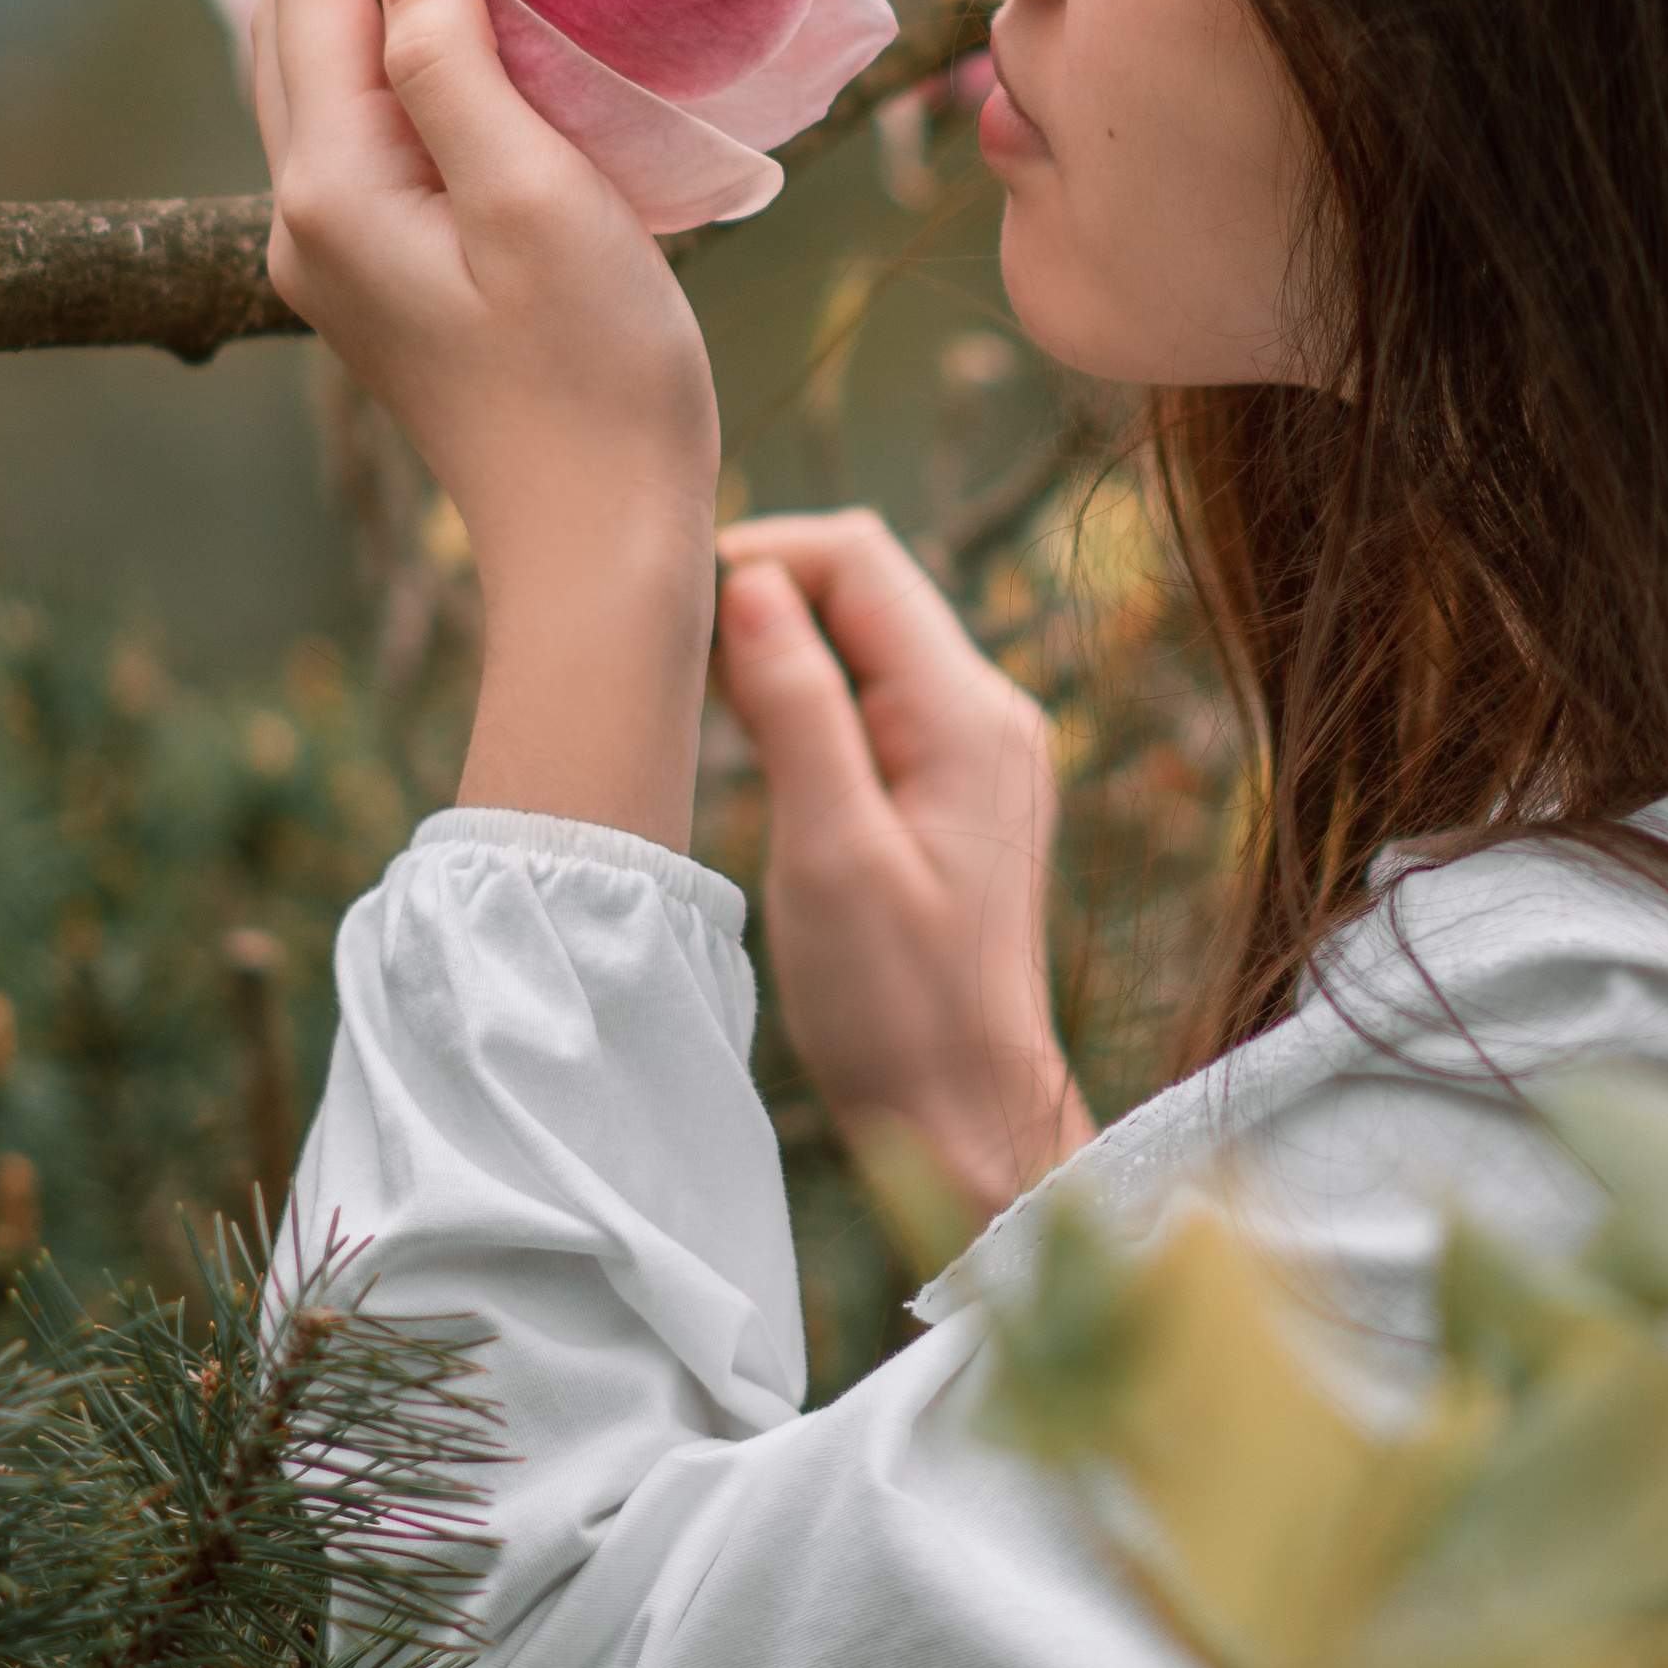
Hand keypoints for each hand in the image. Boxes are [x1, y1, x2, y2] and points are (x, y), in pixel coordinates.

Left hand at [257, 0, 720, 846]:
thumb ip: (458, 67)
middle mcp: (306, 213)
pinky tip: (452, 14)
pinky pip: (364, 124)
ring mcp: (338, 252)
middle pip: (294, 19)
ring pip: (321, 70)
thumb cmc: (595, 383)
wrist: (600, 548)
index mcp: (332, 187)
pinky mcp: (384, 278)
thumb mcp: (540, 203)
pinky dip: (394, 43)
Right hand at [715, 511, 1094, 1223]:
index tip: (677, 622)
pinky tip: (758, 750)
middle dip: (768, 598)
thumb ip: (796, 709)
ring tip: (706, 710)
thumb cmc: (896, 1002)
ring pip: (866, 640)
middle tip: (677, 668)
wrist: (964, 1109)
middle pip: (865, 587)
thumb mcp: (830, 851)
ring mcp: (981, 747)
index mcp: (968, 713)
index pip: (859, 558)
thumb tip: (751, 584)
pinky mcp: (959, 785)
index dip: (763, 558)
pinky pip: (877, 698)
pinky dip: (810, 699)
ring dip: (783, 650)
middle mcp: (990, 710)